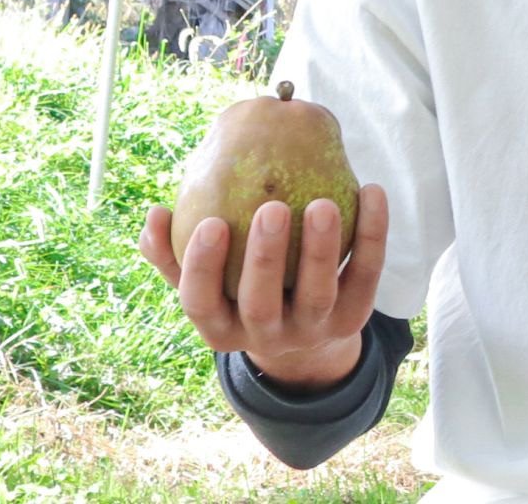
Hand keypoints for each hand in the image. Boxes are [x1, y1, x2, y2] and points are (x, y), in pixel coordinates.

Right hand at [140, 186, 389, 390]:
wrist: (303, 334)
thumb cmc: (241, 291)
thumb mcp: (207, 282)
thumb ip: (174, 251)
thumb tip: (155, 212)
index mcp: (219, 328)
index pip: (201, 303)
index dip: (202, 267)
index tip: (211, 222)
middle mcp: (264, 336)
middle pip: (261, 304)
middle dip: (265, 258)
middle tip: (271, 208)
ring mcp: (311, 331)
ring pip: (317, 294)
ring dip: (320, 249)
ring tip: (322, 204)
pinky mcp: (354, 318)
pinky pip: (365, 275)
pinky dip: (372, 234)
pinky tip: (371, 191)